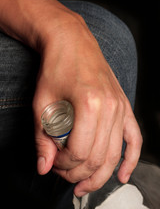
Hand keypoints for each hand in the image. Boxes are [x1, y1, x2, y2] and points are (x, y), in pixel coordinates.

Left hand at [33, 10, 141, 196]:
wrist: (71, 42)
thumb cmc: (55, 67)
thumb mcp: (41, 103)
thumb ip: (42, 138)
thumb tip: (44, 166)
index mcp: (89, 104)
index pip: (79, 152)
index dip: (63, 164)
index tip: (53, 162)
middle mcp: (110, 107)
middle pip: (98, 157)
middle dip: (78, 173)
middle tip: (63, 175)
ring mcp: (120, 106)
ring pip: (114, 154)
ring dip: (99, 174)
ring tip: (84, 184)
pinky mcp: (123, 105)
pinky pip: (134, 138)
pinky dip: (130, 159)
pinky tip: (123, 174)